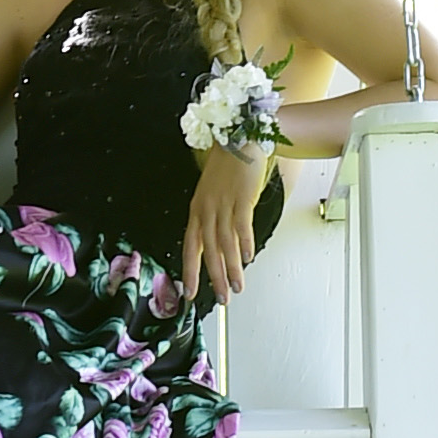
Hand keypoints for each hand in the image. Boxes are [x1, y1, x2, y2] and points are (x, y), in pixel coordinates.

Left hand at [182, 150, 270, 305]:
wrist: (239, 138)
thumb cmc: (226, 167)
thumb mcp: (211, 194)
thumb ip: (214, 219)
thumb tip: (223, 246)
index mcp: (196, 210)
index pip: (190, 246)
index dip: (190, 270)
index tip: (190, 292)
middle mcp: (206, 209)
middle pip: (207, 250)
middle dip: (214, 277)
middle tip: (221, 298)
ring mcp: (223, 204)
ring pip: (224, 243)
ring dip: (231, 268)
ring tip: (237, 287)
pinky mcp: (241, 198)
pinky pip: (241, 226)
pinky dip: (244, 244)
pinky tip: (247, 258)